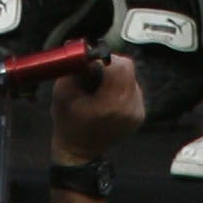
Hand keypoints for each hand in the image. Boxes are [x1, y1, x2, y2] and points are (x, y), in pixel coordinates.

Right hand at [49, 48, 144, 166]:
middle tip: (94, 73)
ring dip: (115, 76)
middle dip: (109, 65)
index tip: (91, 64)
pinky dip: (120, 87)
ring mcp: (137, 112)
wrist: (79, 152)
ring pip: (130, 76)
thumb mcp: (63, 92)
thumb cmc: (69, 124)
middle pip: (127, 68)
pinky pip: (132, 88)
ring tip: (99, 90)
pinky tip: (107, 99)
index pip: (119, 66)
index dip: (103, 59)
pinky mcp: (139, 115)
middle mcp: (130, 108)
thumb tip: (84, 50)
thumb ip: (74, 67)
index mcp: (112, 104)